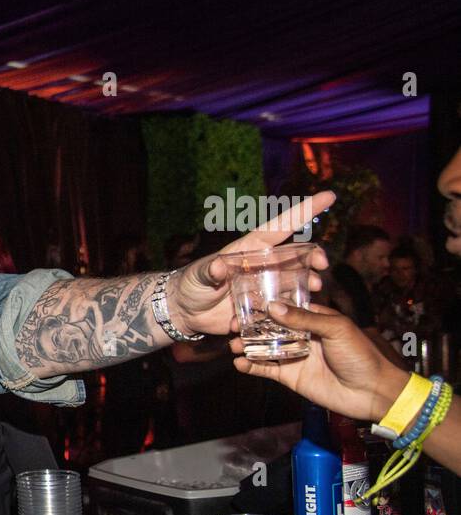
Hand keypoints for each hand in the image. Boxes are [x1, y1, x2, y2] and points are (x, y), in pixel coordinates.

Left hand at [168, 191, 335, 335]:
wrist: (185, 312)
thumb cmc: (190, 285)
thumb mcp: (197, 276)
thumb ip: (208, 271)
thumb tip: (217, 266)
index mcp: (250, 249)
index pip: (281, 227)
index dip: (305, 210)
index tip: (329, 196)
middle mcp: (262, 265)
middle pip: (296, 256)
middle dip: (313, 256)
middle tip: (321, 265)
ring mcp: (265, 286)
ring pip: (295, 281)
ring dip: (308, 284)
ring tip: (314, 290)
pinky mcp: (263, 307)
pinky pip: (282, 308)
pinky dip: (288, 312)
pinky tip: (290, 318)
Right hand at [229, 302, 408, 420]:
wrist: (371, 392)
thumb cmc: (361, 355)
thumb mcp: (336, 329)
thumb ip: (304, 318)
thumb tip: (273, 307)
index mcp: (314, 318)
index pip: (285, 307)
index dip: (264, 305)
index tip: (243, 303)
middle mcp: (301, 335)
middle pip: (269, 327)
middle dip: (250, 326)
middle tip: (231, 326)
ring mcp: (294, 356)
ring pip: (264, 348)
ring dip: (246, 346)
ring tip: (232, 344)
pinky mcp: (290, 376)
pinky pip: (266, 369)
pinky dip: (251, 366)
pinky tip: (239, 363)